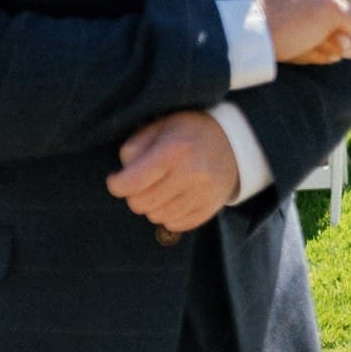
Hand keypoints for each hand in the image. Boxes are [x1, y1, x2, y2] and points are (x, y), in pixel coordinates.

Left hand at [106, 111, 237, 231]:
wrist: (233, 140)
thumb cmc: (188, 131)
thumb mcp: (160, 126)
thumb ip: (134, 147)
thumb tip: (123, 175)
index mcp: (175, 150)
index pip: (130, 184)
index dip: (116, 184)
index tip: (118, 179)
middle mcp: (191, 173)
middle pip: (140, 204)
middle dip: (135, 194)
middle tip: (145, 181)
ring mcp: (203, 193)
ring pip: (156, 217)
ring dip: (154, 205)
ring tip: (163, 187)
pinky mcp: (211, 207)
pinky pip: (175, 225)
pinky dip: (170, 215)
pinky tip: (176, 197)